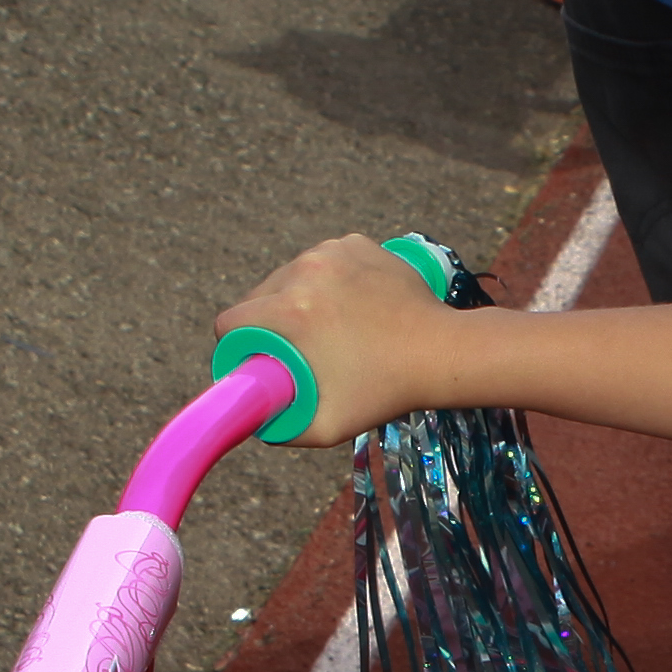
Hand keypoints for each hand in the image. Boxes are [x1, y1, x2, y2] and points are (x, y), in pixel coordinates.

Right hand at [213, 234, 463, 445]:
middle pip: (257, 295)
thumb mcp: (325, 426)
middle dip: (268, 322)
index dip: (237, 345)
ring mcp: (331, 251)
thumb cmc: (384, 392)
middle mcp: (305, 271)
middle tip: (298, 349)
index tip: (259, 359)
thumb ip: (279, 428)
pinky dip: (325, 281)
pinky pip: (320, 262)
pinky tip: (347, 304)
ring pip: (288, 276)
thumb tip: (251, 419)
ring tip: (328, 328)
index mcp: (290, 311)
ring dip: (296, 299)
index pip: (230, 321)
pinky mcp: (354, 243)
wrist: (441, 352)